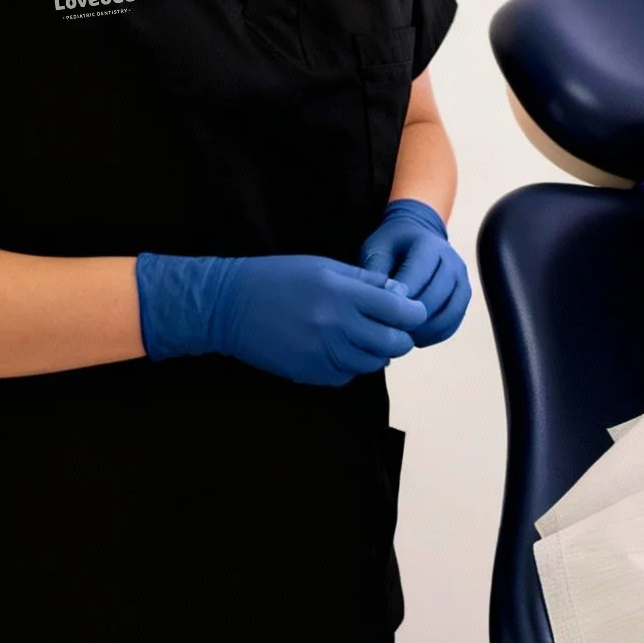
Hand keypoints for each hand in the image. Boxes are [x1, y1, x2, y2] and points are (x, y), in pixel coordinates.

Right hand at [134, 251, 426, 385]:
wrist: (229, 305)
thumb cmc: (279, 277)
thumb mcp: (325, 266)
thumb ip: (366, 280)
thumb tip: (401, 292)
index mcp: (342, 293)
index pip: (400, 310)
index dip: (413, 312)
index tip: (412, 310)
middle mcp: (335, 326)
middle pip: (392, 343)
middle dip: (400, 337)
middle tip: (395, 328)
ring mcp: (321, 353)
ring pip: (372, 363)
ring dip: (377, 352)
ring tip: (367, 337)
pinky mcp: (308, 373)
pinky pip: (346, 376)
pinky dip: (351, 365)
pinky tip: (341, 349)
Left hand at [359, 199, 470, 347]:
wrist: (416, 238)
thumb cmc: (392, 247)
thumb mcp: (377, 250)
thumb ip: (376, 271)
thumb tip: (380, 299)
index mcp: (428, 244)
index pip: (418, 275)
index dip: (401, 297)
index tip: (382, 312)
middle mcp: (451, 260)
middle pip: (436, 297)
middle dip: (412, 317)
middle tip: (389, 330)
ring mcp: (462, 278)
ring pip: (449, 313)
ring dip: (426, 330)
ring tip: (403, 336)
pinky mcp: (464, 295)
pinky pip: (455, 322)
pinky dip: (436, 334)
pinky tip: (417, 338)